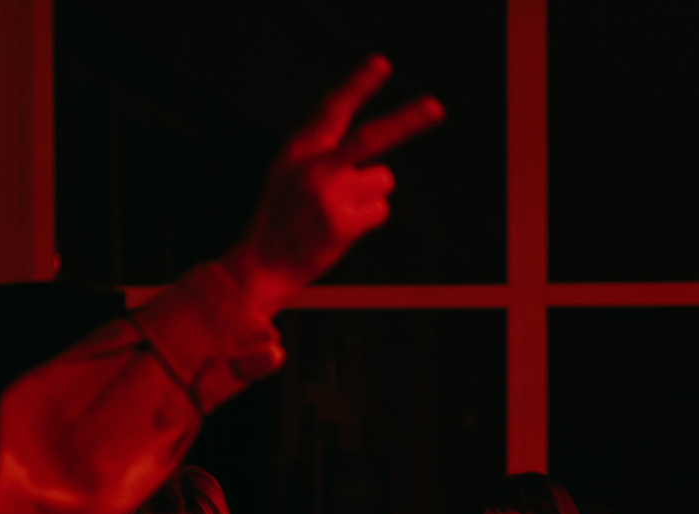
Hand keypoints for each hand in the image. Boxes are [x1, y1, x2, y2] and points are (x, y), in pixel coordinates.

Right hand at [224, 56, 443, 315]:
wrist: (261, 264)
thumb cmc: (281, 218)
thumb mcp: (288, 173)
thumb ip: (322, 154)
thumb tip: (370, 152)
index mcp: (299, 150)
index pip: (332, 109)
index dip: (358, 84)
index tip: (383, 63)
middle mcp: (314, 168)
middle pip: (372, 138)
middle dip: (408, 121)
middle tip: (437, 107)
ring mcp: (330, 196)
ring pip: (382, 180)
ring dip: (370, 195)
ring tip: (339, 212)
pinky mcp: (342, 224)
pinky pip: (380, 210)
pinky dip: (368, 220)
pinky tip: (342, 230)